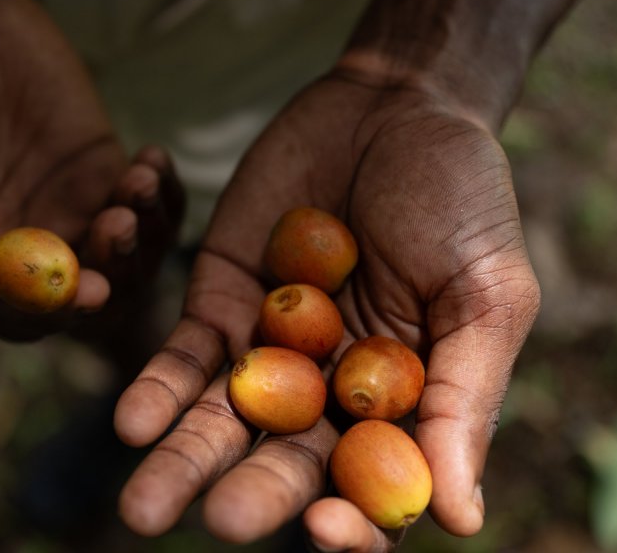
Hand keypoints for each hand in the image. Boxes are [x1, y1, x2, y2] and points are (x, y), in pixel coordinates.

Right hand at [0, 0, 181, 339]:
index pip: (15, 311)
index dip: (53, 311)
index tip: (87, 289)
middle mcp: (20, 247)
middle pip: (82, 296)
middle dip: (111, 273)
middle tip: (118, 225)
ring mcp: (66, 212)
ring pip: (123, 258)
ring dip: (142, 235)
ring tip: (138, 180)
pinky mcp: (102, 175)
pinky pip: (146, 209)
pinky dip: (160, 197)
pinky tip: (150, 161)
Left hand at [113, 71, 540, 548]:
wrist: (397, 106)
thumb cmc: (465, 201)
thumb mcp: (487, 295)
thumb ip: (464, 398)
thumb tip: (461, 520)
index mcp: (403, 410)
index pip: (375, 493)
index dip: (351, 523)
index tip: (324, 526)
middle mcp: (330, 398)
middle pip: (286, 467)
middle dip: (252, 496)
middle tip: (219, 522)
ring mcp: (269, 355)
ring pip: (221, 426)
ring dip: (181, 465)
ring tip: (140, 509)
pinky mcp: (218, 305)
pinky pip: (183, 358)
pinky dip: (157, 391)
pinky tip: (130, 422)